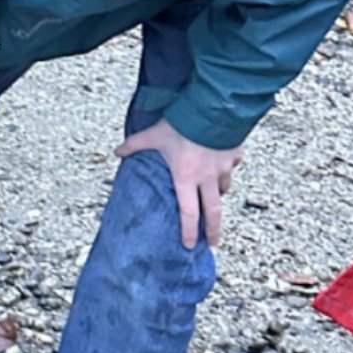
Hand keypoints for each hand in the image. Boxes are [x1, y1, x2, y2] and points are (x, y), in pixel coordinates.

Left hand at [117, 118, 243, 247]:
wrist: (212, 108)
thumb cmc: (180, 124)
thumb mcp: (153, 135)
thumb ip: (134, 145)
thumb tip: (117, 152)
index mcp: (185, 177)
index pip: (187, 211)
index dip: (188, 230)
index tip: (190, 244)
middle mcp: (207, 177)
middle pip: (213, 211)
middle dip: (213, 229)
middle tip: (213, 242)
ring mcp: (224, 167)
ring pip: (224, 188)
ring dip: (218, 195)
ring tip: (214, 200)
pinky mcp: (235, 155)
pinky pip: (233, 166)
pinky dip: (228, 169)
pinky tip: (224, 165)